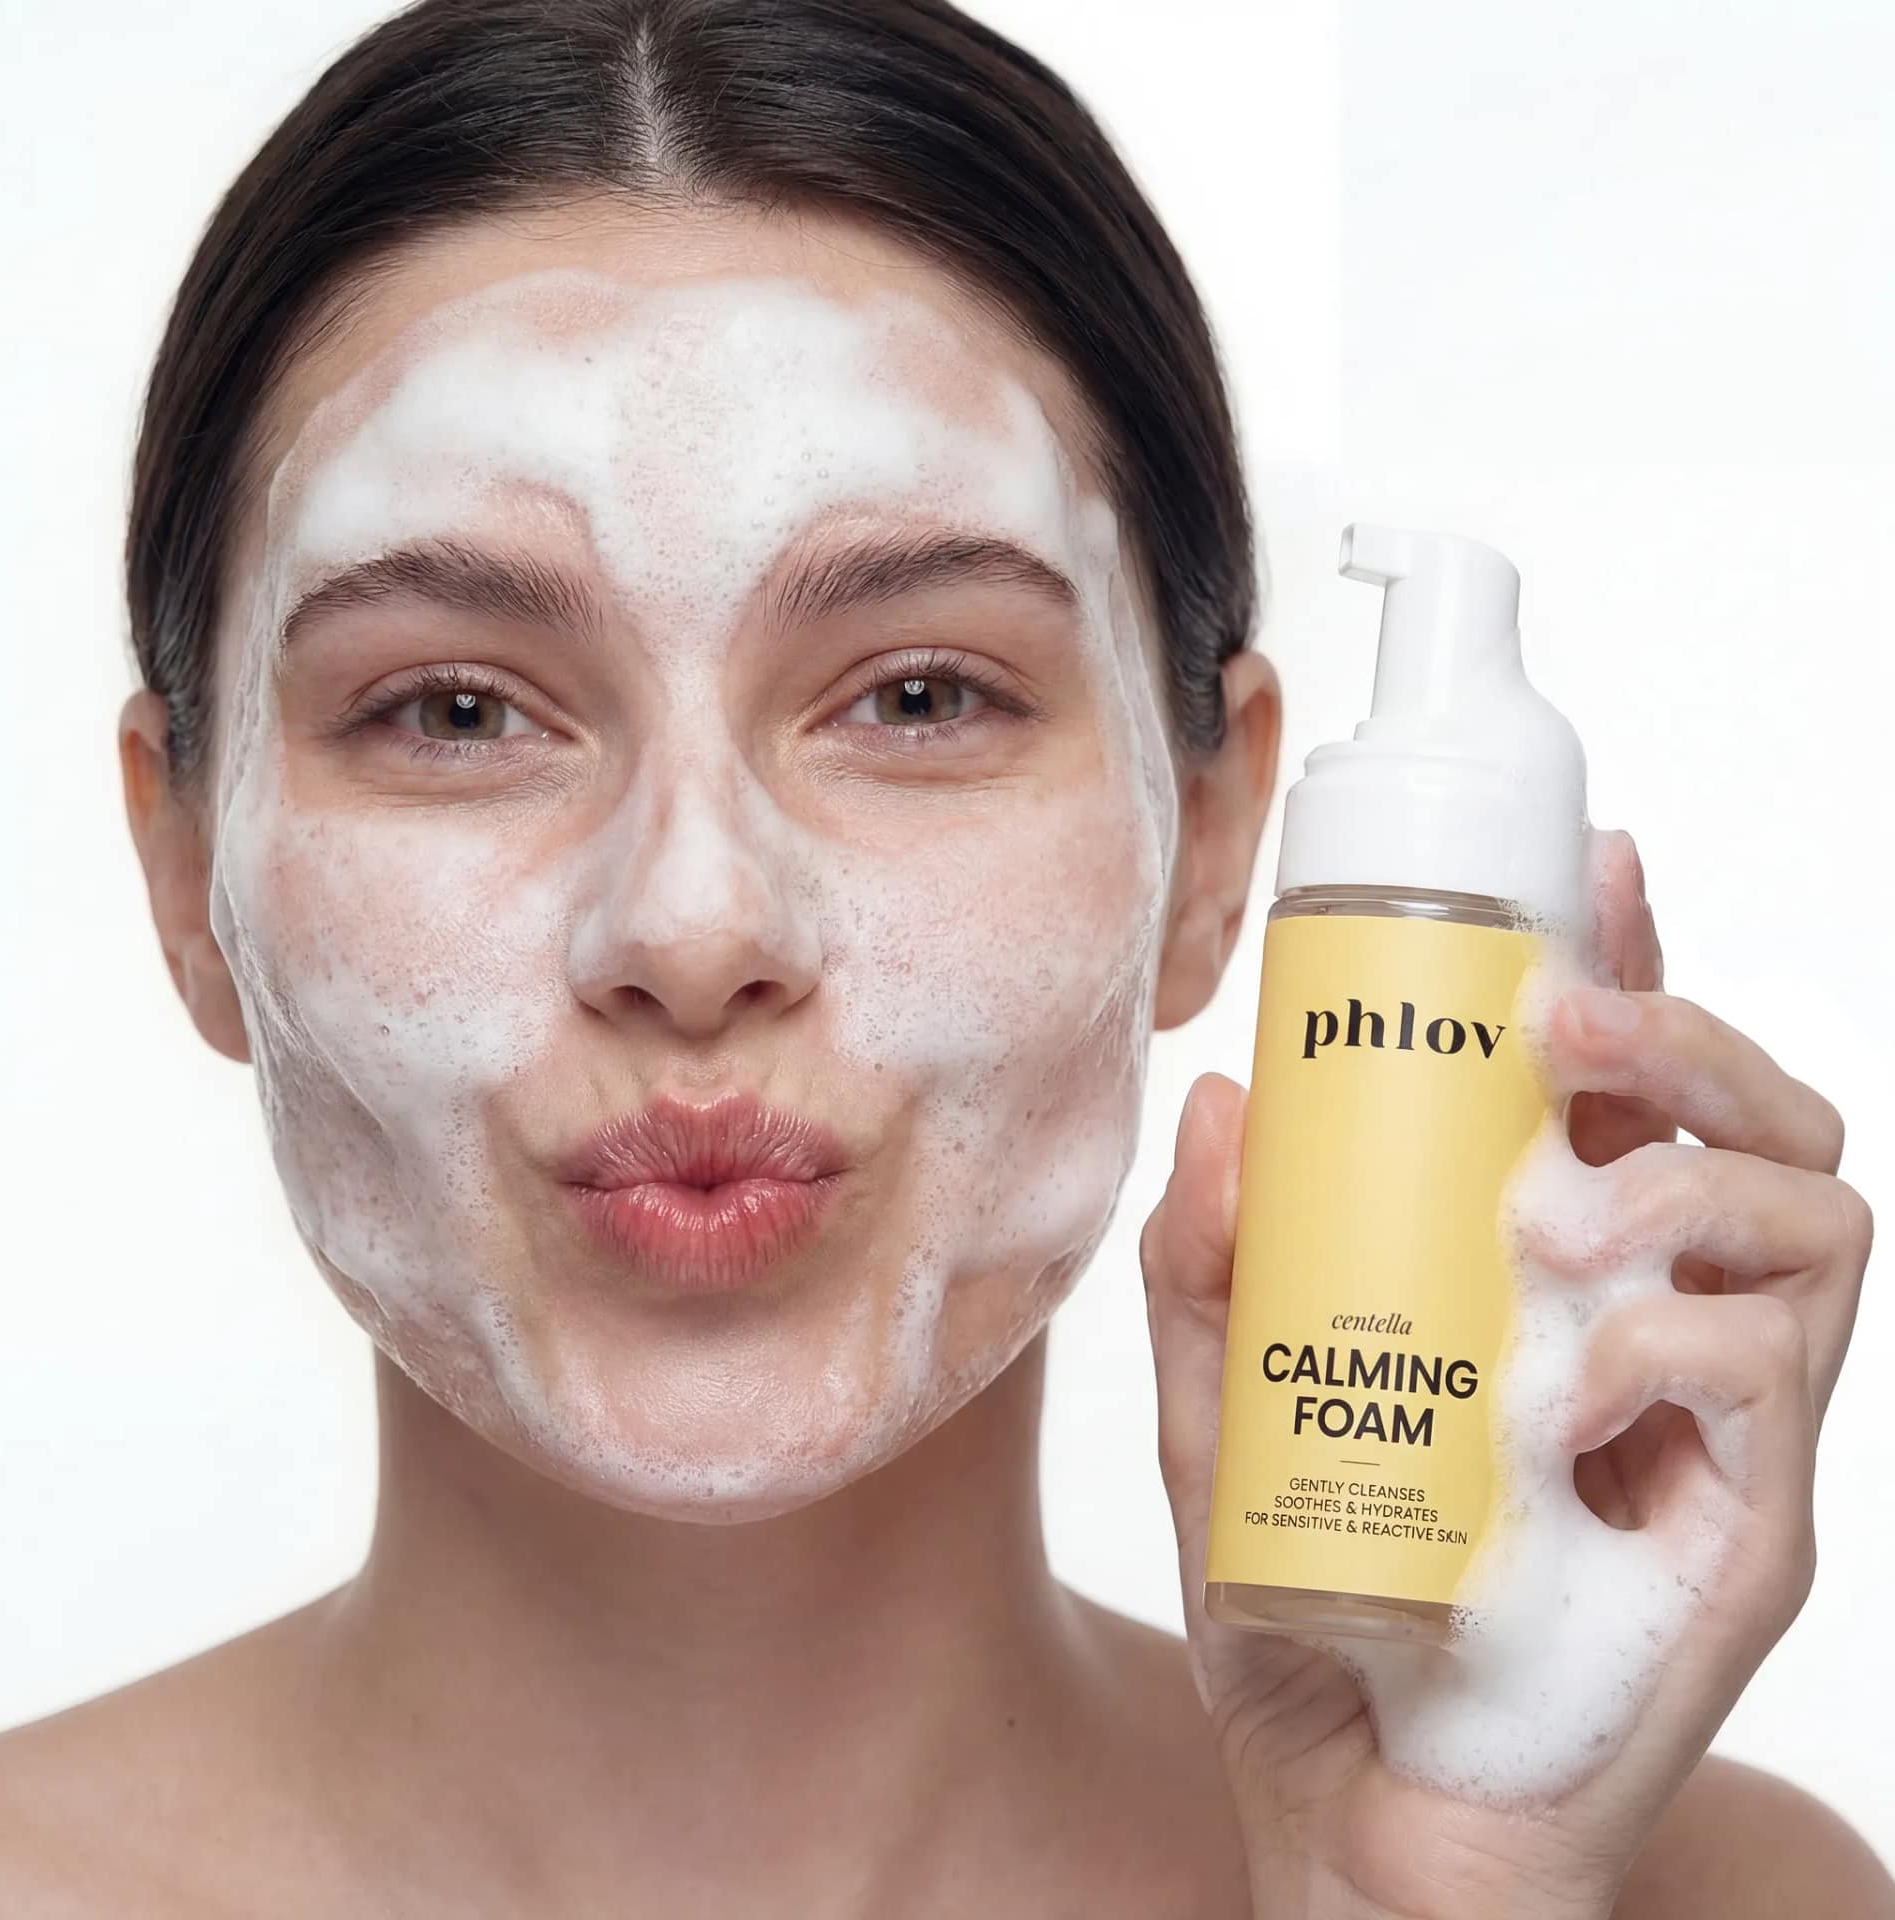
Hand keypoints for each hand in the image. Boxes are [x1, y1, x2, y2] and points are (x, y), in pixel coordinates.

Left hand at [1139, 828, 1872, 1918]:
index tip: (1593, 870)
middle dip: (1685, 1035)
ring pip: (1814, 1223)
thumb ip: (1210, 1274)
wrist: (1359, 1818)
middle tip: (1567, 1023)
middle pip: (1765, 1122)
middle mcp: (1665, 1325)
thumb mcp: (1221, 1415)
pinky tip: (1562, 1380)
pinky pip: (1772, 1385)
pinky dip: (1669, 1344)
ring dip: (1688, 1181)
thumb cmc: (1307, 1609)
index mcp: (1560, 1273)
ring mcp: (1723, 1429)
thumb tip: (1224, 1101)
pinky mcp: (1748, 1535)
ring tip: (1554, 1222)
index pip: (1633, 1092)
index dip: (1633, 967)